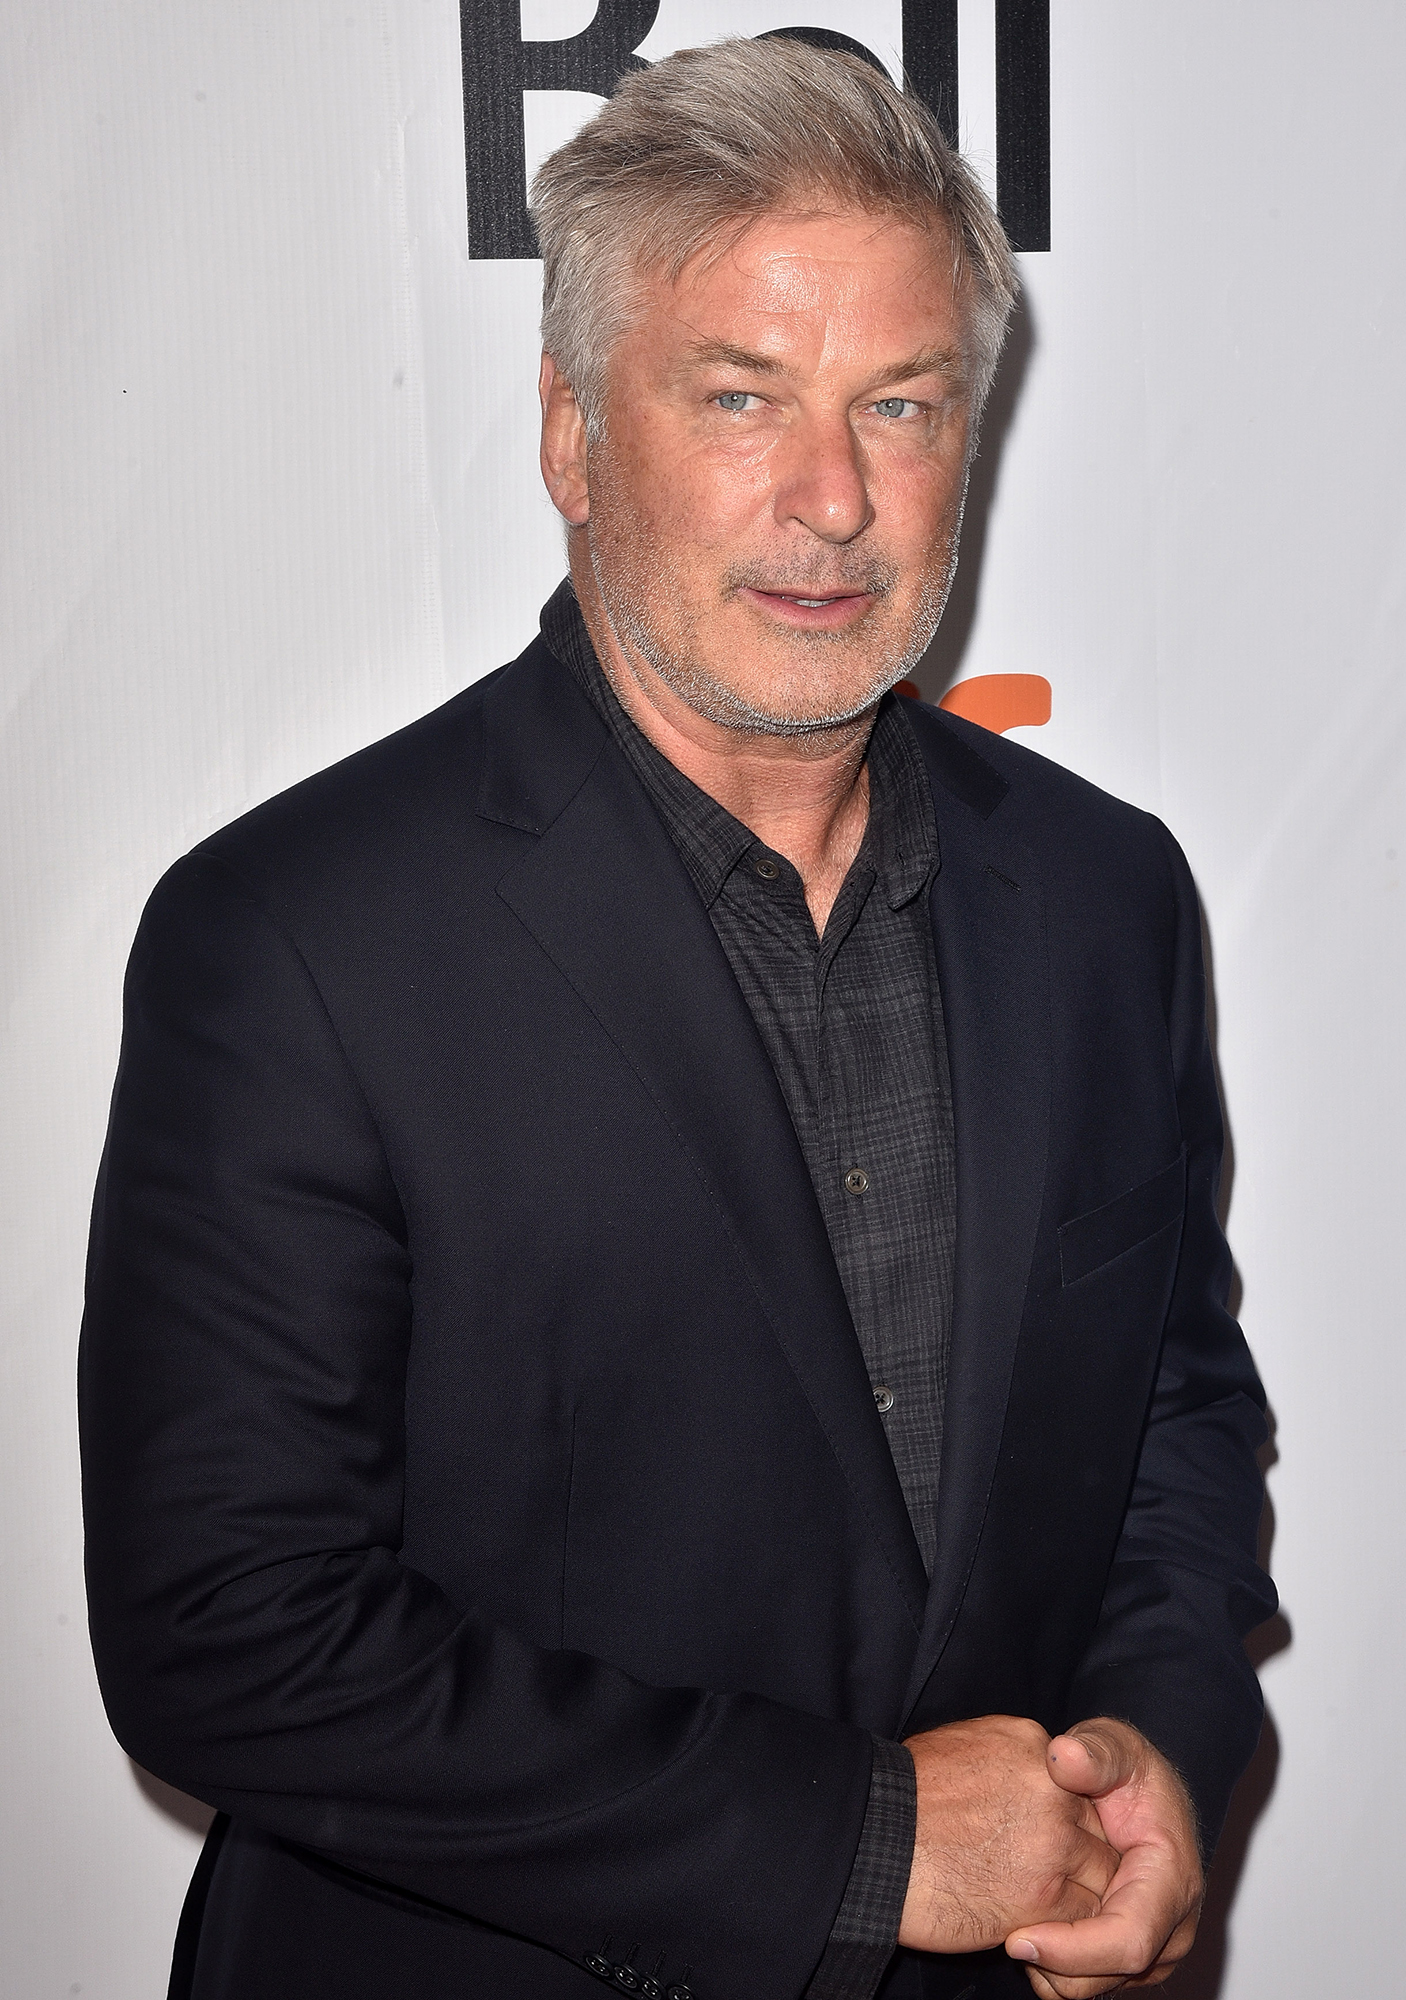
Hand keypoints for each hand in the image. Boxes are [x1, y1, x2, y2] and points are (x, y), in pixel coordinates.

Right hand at [898, 1715, 1120, 1954]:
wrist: (872, 1841)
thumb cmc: (902, 1797)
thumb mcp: (963, 1748)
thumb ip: (1010, 1764)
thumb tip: (1022, 1782)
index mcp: (1033, 1745)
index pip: (1080, 1787)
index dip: (1068, 1819)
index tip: (1050, 1840)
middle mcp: (1053, 1789)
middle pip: (1098, 1829)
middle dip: (1083, 1858)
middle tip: (1058, 1880)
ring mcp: (1053, 1842)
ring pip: (1102, 1875)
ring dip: (1081, 1895)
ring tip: (1055, 1910)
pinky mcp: (1045, 1895)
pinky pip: (1085, 1918)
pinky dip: (1071, 1930)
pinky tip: (1042, 1927)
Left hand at [1005, 1718, 1203, 1996]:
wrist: (1135, 1788)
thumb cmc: (1124, 1766)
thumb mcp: (1112, 1744)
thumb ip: (1094, 1751)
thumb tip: (1066, 1756)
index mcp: (1173, 1878)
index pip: (1129, 1939)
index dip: (1073, 1947)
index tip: (1018, 1936)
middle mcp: (1172, 1923)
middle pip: (1111, 1974)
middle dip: (1055, 1965)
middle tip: (1004, 1935)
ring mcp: (1155, 1945)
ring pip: (1098, 1987)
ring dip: (1053, 1970)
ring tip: (1014, 1927)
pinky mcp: (1131, 1956)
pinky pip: (1091, 1982)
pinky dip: (1057, 1968)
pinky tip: (1030, 1929)